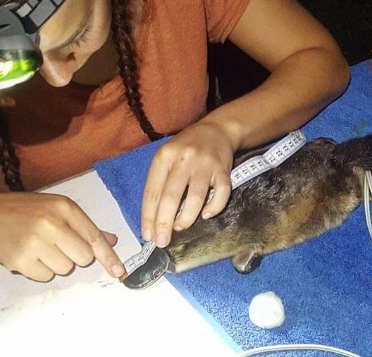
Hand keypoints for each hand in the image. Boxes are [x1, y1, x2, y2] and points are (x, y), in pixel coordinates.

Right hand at [0, 192, 126, 281]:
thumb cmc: (22, 210)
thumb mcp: (54, 207)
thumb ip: (82, 225)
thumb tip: (110, 240)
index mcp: (63, 207)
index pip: (93, 236)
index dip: (109, 257)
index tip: (120, 272)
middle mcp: (51, 223)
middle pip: (83, 258)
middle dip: (74, 256)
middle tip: (56, 244)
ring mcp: (35, 242)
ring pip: (65, 269)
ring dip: (55, 263)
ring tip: (38, 247)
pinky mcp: (20, 260)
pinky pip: (45, 276)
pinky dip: (39, 270)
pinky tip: (27, 254)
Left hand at [141, 122, 233, 246]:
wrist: (216, 130)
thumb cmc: (186, 149)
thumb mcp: (168, 158)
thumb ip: (161, 183)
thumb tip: (154, 219)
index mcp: (164, 156)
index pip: (152, 191)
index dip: (149, 216)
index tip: (148, 235)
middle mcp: (183, 158)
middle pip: (171, 196)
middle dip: (164, 222)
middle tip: (162, 241)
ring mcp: (204, 163)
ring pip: (195, 197)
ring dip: (186, 218)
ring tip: (181, 228)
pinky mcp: (223, 169)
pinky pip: (221, 193)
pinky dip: (214, 207)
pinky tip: (206, 215)